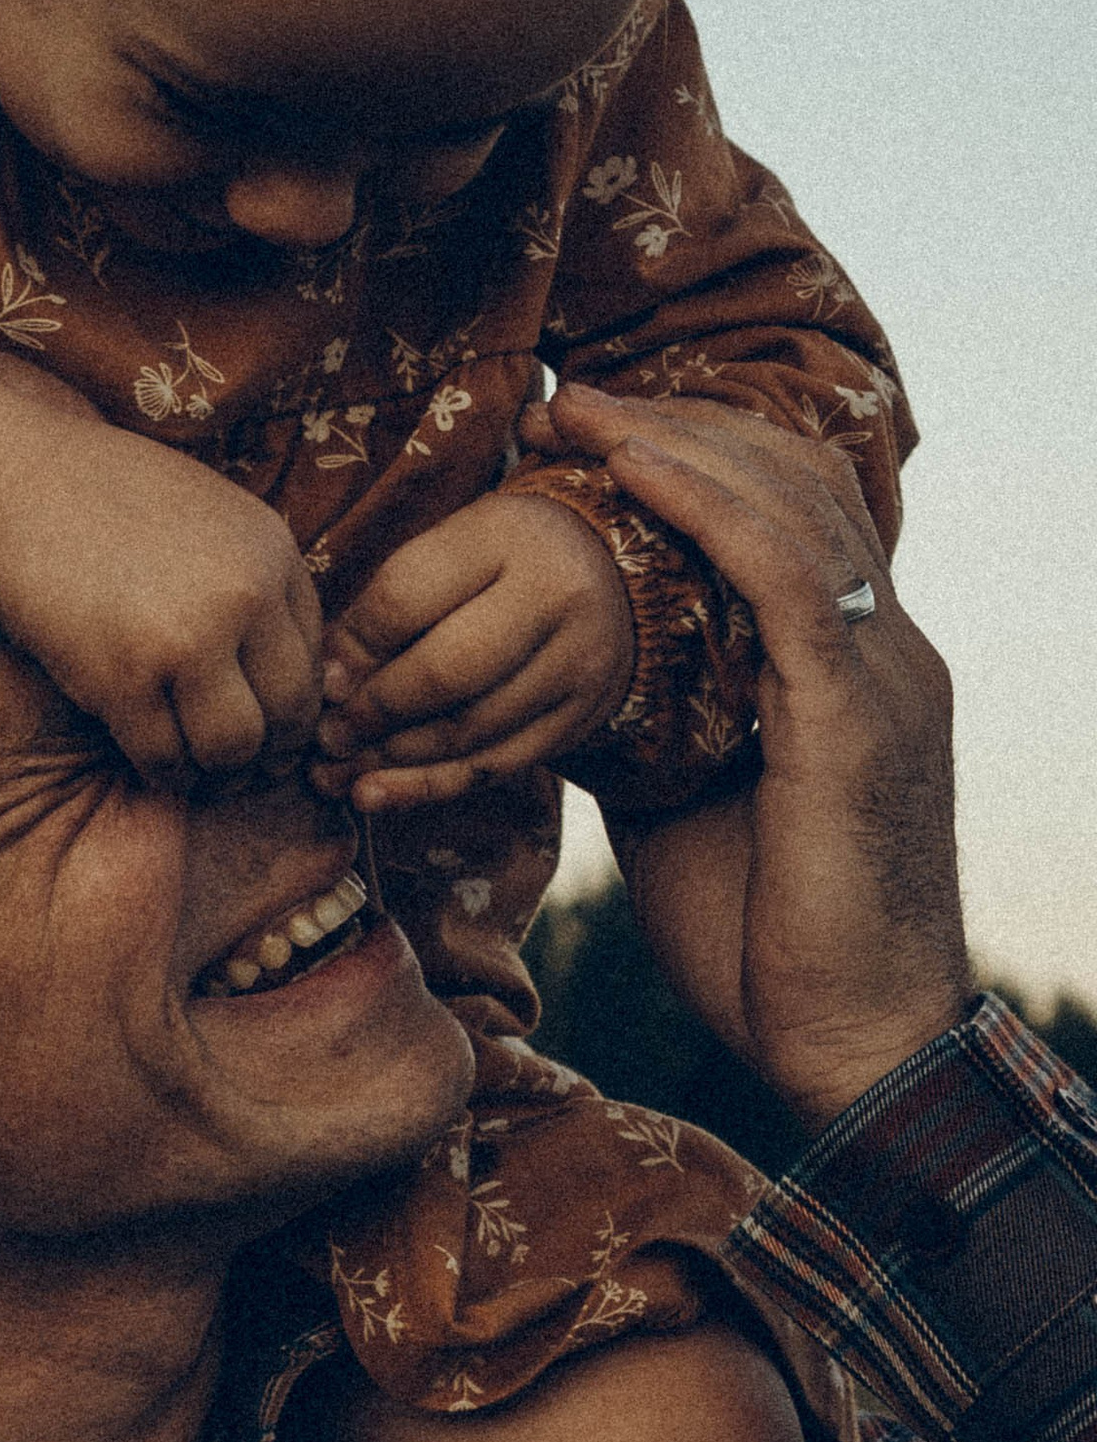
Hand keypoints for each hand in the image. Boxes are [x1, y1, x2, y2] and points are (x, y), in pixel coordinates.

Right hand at [0, 362, 322, 779]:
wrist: (15, 493)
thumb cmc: (112, 506)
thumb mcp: (215, 519)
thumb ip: (262, 586)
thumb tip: (308, 676)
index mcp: (273, 553)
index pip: (313, 665)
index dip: (296, 713)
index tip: (274, 733)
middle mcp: (242, 596)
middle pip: (286, 715)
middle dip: (269, 756)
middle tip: (246, 770)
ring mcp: (183, 640)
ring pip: (231, 748)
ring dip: (218, 775)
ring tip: (203, 775)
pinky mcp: (122, 678)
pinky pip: (164, 758)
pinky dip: (165, 775)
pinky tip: (157, 767)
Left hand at [313, 488, 635, 810]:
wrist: (607, 572)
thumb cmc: (500, 560)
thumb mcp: (448, 551)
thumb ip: (387, 606)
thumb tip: (331, 684)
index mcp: (506, 537)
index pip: (407, 599)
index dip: (354, 649)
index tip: (322, 681)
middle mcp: (556, 598)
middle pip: (446, 671)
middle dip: (374, 713)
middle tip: (327, 736)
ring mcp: (578, 664)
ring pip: (471, 730)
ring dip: (393, 760)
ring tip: (336, 771)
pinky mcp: (582, 718)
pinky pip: (496, 766)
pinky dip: (429, 787)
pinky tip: (377, 794)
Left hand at [545, 384, 967, 1125]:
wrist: (852, 1042)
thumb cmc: (769, 941)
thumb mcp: (684, 806)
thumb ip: (647, 729)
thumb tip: (556, 681)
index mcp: (850, 671)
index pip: (786, 520)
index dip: (693, 460)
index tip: (586, 431)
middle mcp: (885, 651)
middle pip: (791, 488)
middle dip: (676, 430)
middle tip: (566, 399)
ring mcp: (883, 677)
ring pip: (790, 510)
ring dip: (676, 449)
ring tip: (580, 413)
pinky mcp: (860, 717)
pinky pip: (786, 579)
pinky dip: (708, 512)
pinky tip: (636, 473)